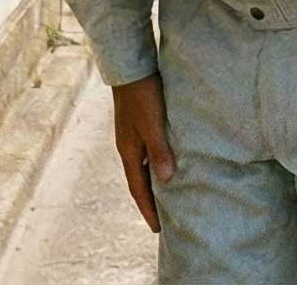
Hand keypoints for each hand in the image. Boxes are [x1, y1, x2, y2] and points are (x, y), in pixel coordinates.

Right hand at [110, 74, 176, 233]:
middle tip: (164, 220)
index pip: (138, 189)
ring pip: (144, 168)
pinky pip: (148, 154)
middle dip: (150, 201)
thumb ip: (159, 151)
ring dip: (154, 184)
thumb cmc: (142, 96)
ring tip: (168, 197)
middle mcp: (128, 148)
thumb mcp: (152, 125)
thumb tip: (167, 181)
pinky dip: (156, 166)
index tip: (158, 230)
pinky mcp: (139, 125)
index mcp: (128, 152)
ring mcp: (132, 136)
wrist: (130, 67)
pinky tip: (167, 165)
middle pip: (139, 182)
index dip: (148, 210)